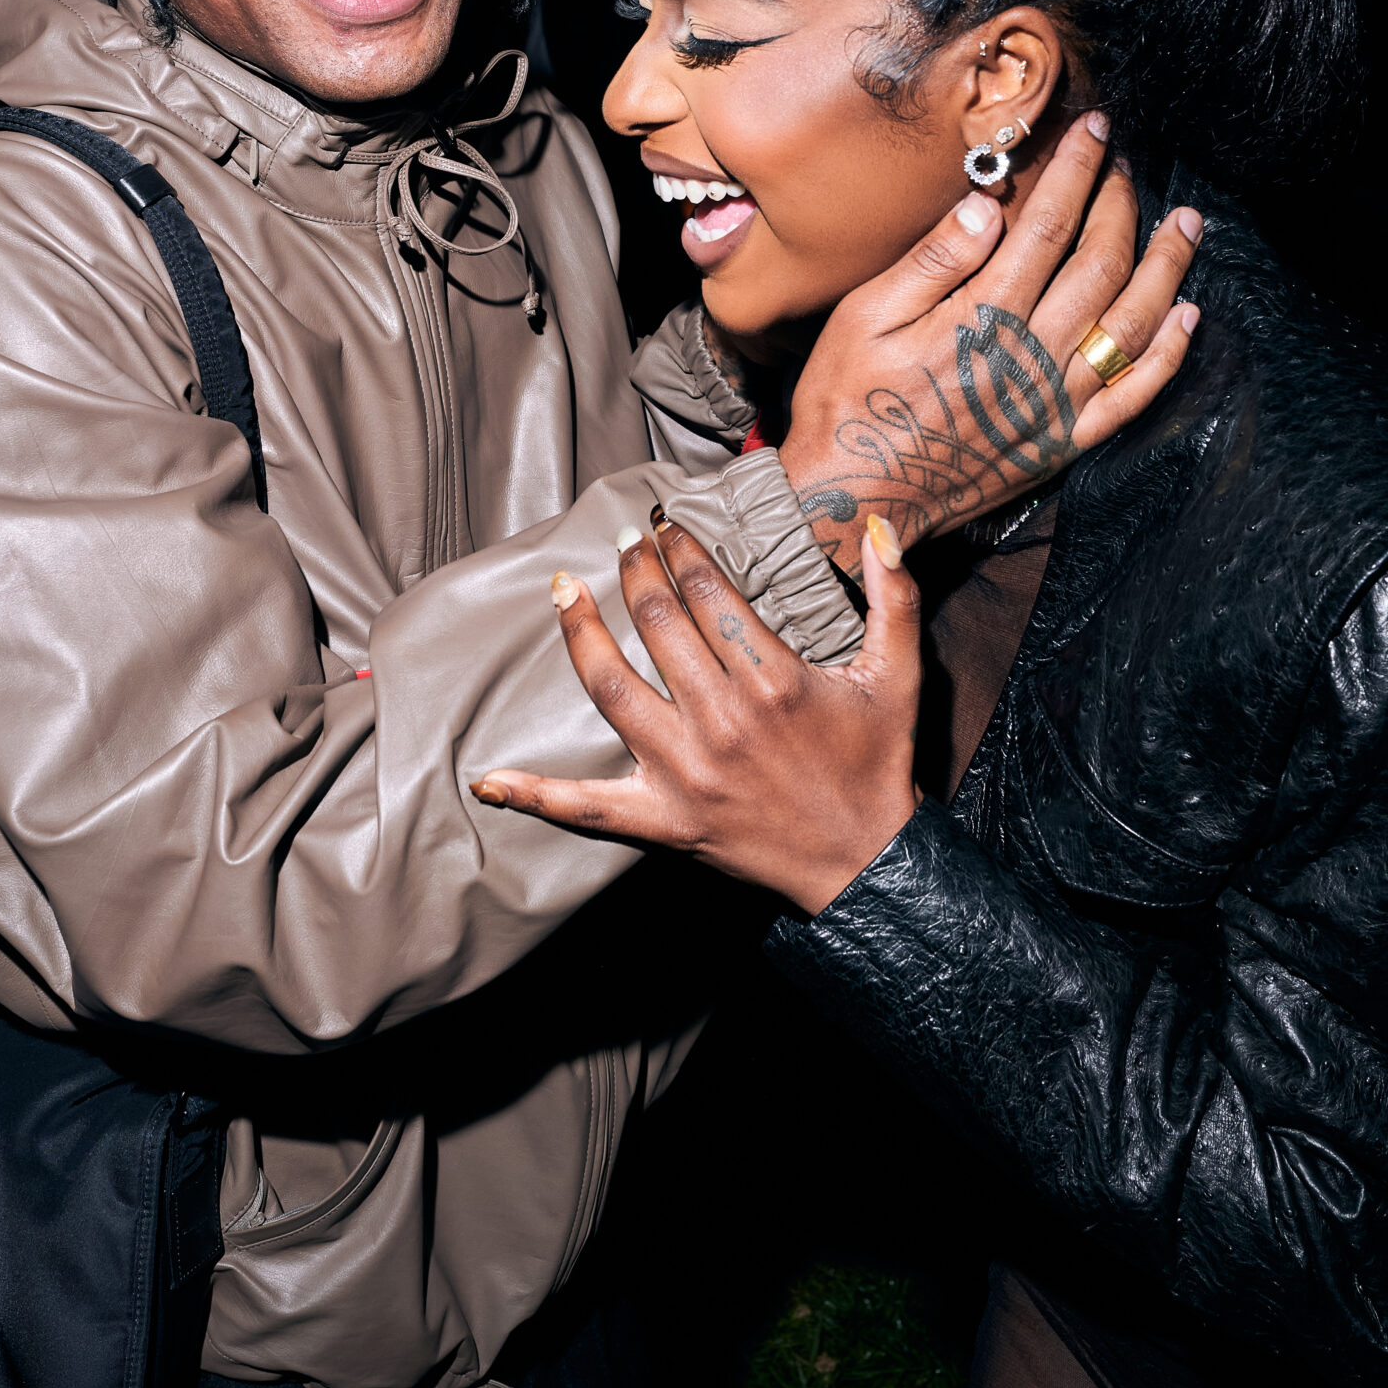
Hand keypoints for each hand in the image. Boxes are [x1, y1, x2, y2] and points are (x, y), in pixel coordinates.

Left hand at [473, 510, 924, 914]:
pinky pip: (585, 808)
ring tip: (564, 590)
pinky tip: (487, 779)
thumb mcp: (899, 676)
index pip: (710, 594)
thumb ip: (893, 598)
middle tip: (627, 543)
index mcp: (776, 681)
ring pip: (612, 687)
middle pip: (657, 624)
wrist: (864, 863)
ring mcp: (686, 772)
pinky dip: (534, 795)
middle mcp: (724, 721)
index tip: (667, 524)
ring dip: (579, 632)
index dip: (682, 549)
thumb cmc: (876, 765)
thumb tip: (877, 527)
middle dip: (636, 571)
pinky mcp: (662, 821)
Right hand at [782, 114, 1200, 572]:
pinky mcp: (1064, 442)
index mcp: (982, 316)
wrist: (852, 499)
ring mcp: (1055, 403)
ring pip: (1132, 322)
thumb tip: (986, 207)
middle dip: (1121, 206)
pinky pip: (1133, 396)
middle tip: (1127, 170)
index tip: (1093, 131)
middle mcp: (1031, 356)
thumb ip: (931, 262)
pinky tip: (1187, 317)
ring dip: (1166, 267)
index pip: (1047, 225)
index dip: (1075, 172)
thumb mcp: (863, 319)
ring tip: (1187, 225)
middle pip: (1100, 263)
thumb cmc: (846, 402)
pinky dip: (1168, 355)